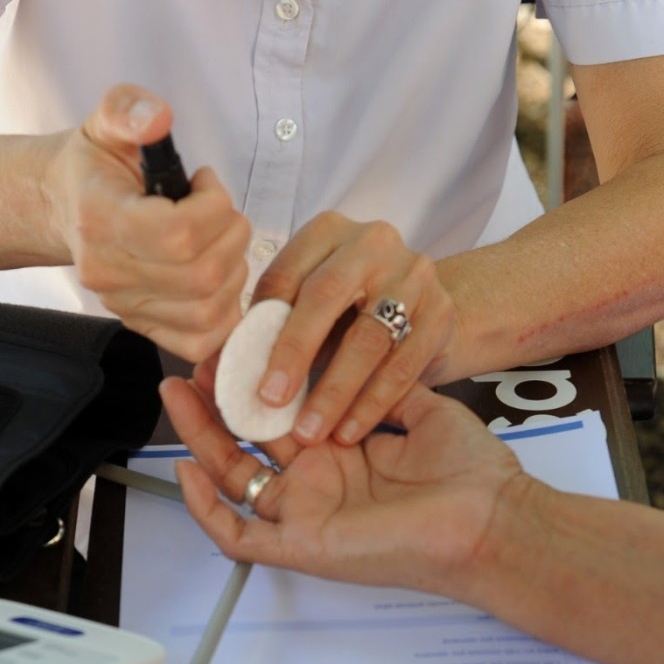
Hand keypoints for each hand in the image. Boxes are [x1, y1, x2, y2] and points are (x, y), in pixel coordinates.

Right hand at [44, 84, 250, 361]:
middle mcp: (107, 271)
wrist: (64, 204)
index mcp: (99, 218)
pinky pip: (199, 342)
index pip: (178, 234)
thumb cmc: (96, 164)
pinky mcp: (140, 323)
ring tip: (219, 239)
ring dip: (234, 270)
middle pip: (202, 275)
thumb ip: (130, 109)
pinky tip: (219, 277)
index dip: (214, 206)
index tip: (206, 182)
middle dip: (231, 235)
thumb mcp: (108, 119)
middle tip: (220, 210)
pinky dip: (226, 314)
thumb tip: (157, 119)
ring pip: (208, 310)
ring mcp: (123, 305)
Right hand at [159, 375, 525, 595]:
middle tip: (191, 365)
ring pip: (231, 479)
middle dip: (212, 403)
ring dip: (199, 438)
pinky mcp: (300, 545)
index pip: (279, 416)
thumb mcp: (425, 412)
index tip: (233, 346)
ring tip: (175, 394)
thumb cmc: (471, 476)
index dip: (252, 383)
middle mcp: (316, 483)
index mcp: (340, 454)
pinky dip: (205, 509)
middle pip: (243, 442)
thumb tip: (365, 354)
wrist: (492, 519)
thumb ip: (387, 387)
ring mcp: (304, 514)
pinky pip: (237, 534)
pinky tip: (184, 471)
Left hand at [250, 211, 457, 445]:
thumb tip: (222, 367)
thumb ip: (274, 324)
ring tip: (310, 432)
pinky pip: (403, 364)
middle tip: (270, 400)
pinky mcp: (441, 312)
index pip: (285, 275)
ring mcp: (413, 274)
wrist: (427, 310)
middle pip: (325, 296)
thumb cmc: (352, 310)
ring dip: (335, 391)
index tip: (241, 373)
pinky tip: (351, 431)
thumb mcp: (312, 305)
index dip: (260, 326)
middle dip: (294, 353)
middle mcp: (372, 242)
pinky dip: (373, 403)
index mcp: (328, 232)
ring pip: (367, 337)